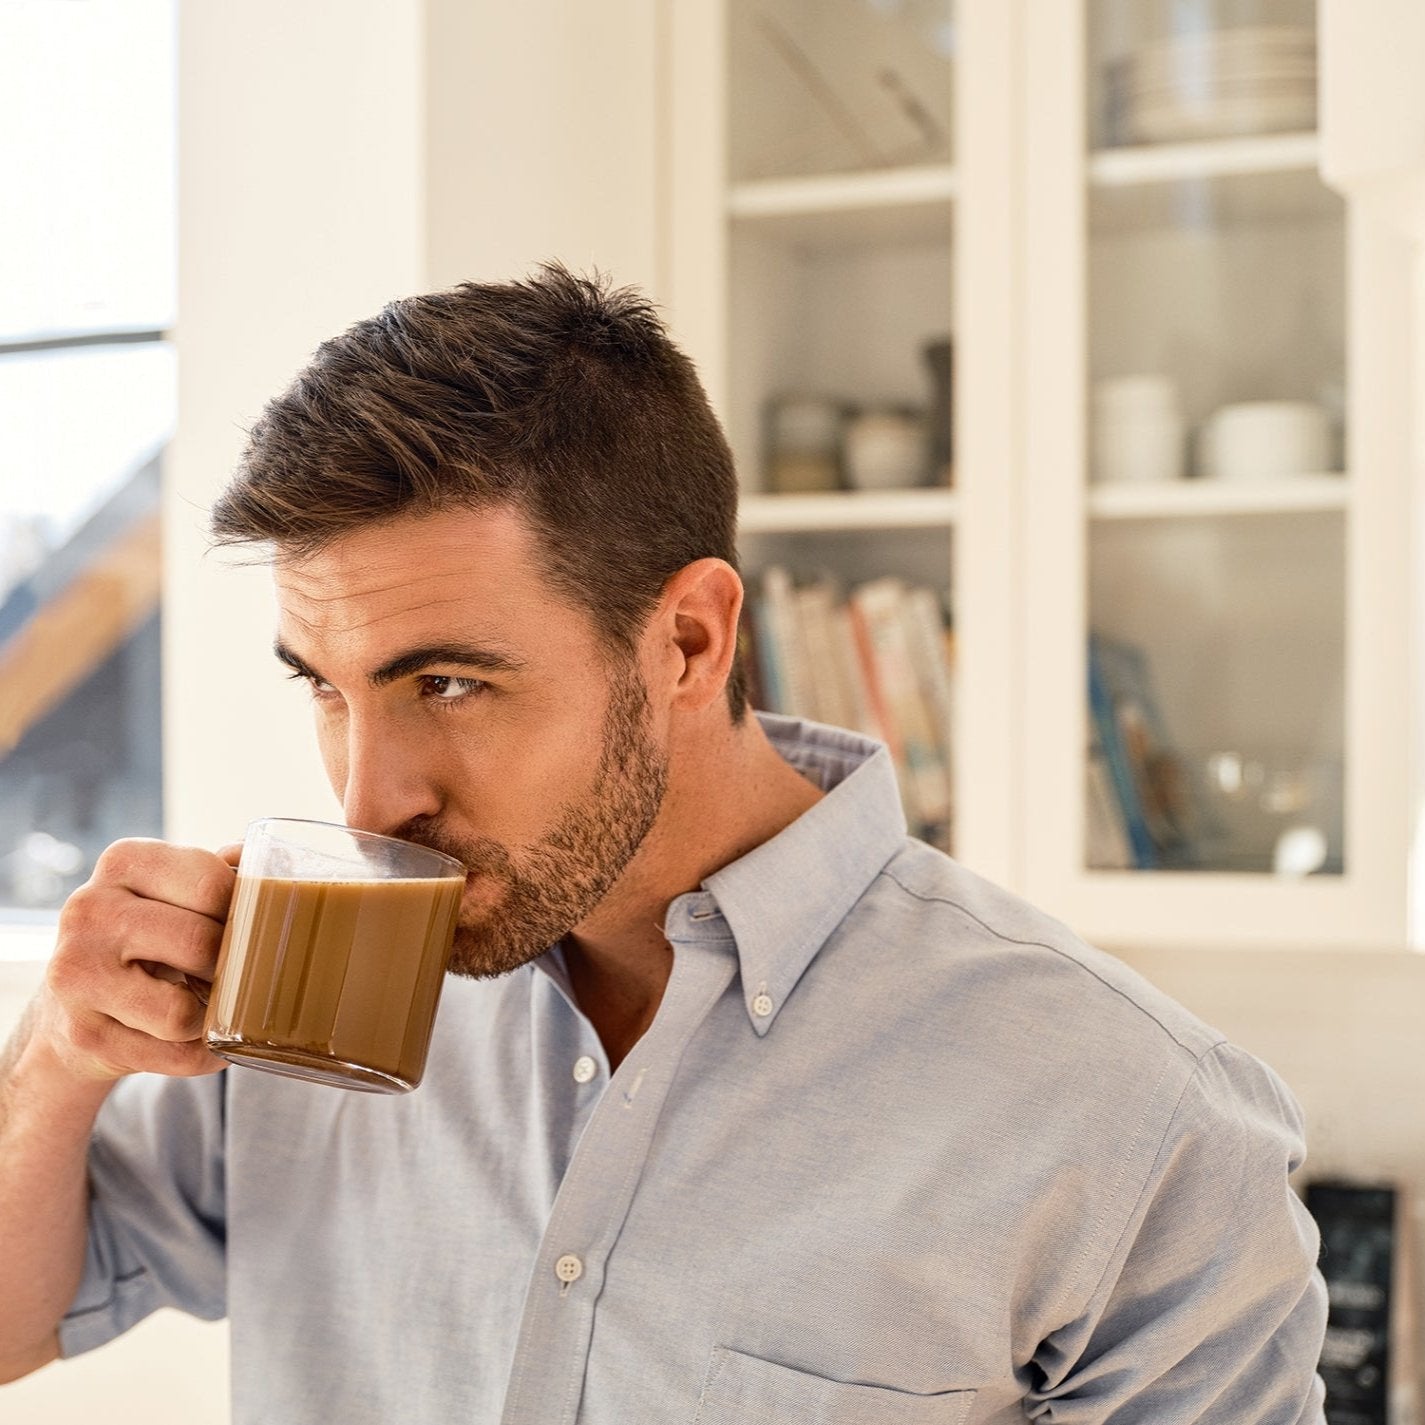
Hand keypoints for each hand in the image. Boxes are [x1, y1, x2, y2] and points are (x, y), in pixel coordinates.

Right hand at [38, 839, 238, 1083]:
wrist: (76, 1007)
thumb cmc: (148, 939)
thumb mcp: (174, 892)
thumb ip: (222, 872)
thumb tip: (269, 860)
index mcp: (123, 862)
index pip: (211, 884)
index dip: (245, 912)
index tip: (249, 927)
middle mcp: (89, 911)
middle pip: (200, 944)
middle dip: (232, 965)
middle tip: (235, 971)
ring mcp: (76, 976)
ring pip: (183, 1012)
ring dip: (214, 1017)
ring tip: (212, 1004)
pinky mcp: (83, 1035)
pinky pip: (176, 1055)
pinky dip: (204, 1054)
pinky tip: (201, 1040)